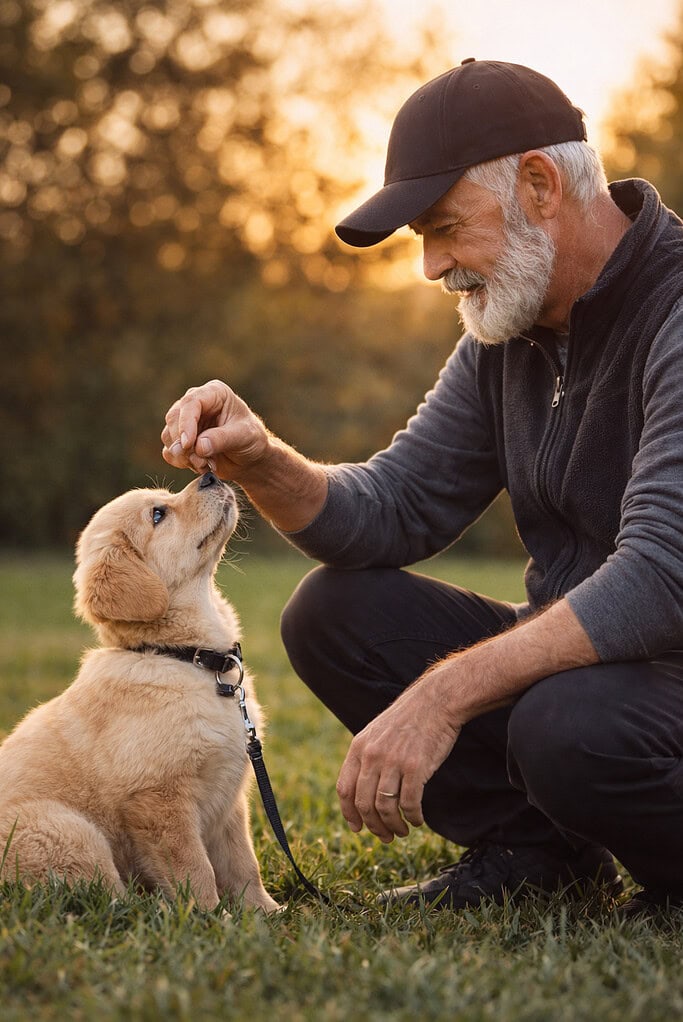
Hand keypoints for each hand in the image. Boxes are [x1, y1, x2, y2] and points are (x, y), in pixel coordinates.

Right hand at [161, 380, 268, 479]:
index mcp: (214, 393)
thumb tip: (198, 446)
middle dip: (184, 444)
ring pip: (169, 436)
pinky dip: (182, 462)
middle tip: (202, 461)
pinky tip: (202, 466)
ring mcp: (186, 421)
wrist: (250, 459)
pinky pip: (169, 451)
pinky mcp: (181, 440)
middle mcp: (196, 404)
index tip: (188, 444)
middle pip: (174, 418)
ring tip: (207, 465)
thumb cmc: (252, 440)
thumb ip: (222, 439)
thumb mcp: (244, 436)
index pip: (191, 402)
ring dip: (184, 456)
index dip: (186, 423)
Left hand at [336, 671, 461, 842]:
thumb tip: (361, 793)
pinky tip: (417, 820)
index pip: (344, 789)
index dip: (349, 813)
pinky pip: (409, 803)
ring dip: (393, 826)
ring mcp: (394, 762)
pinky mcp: (416, 767)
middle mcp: (373, 756)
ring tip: (402, 831)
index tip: (358, 828)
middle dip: (374, 826)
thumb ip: (367, 758)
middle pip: (364, 803)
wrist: (435, 702)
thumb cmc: (408, 720)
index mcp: (359, 747)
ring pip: (385, 808)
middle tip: (385, 837)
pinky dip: (412, 817)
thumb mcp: (377, 734)